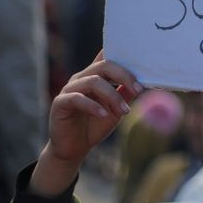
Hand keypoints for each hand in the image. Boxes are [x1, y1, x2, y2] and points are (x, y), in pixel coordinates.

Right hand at [30, 51, 142, 196]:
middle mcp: (82, 79)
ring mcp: (69, 89)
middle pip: (104, 66)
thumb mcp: (116, 109)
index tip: (142, 63)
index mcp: (96, 77)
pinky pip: (76, 98)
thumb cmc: (95, 125)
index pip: (106, 57)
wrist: (75, 148)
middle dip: (124, 76)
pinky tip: (103, 115)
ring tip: (124, 111)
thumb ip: (125, 94)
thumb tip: (142, 83)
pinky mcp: (60, 103)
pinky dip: (93, 106)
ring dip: (112, 96)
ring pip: (93, 82)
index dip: (121, 54)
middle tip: (138, 90)